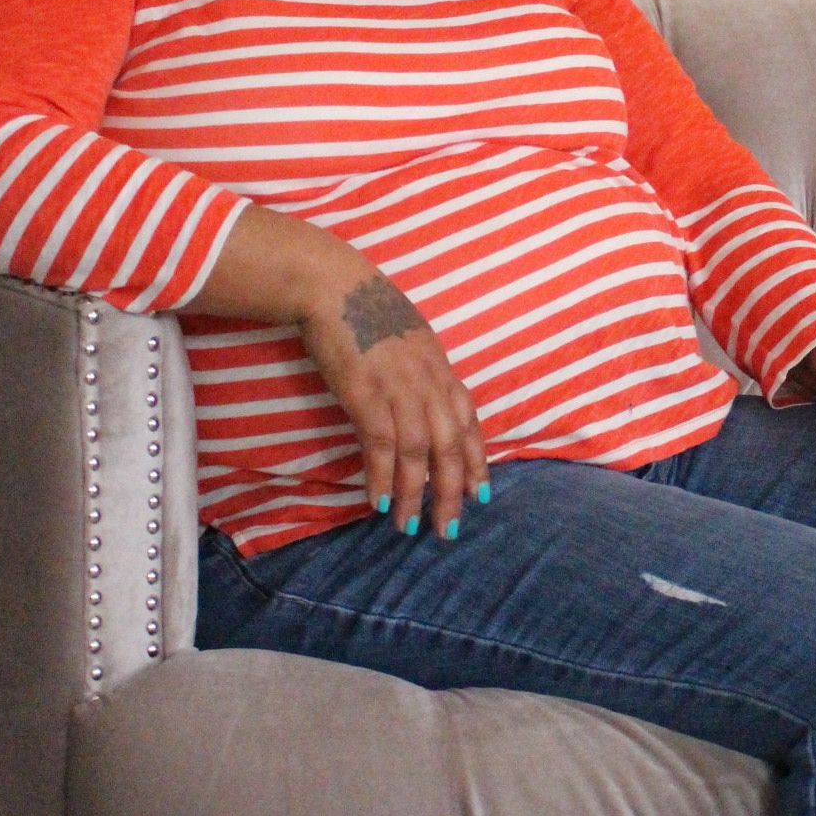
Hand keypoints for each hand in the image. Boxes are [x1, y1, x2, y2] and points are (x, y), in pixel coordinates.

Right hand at [187, 202, 489, 538]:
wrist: (333, 284)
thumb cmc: (366, 308)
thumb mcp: (408, 338)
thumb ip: (420, 370)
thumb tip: (421, 402)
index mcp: (440, 367)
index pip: (469, 421)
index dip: (478, 460)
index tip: (482, 493)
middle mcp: (428, 379)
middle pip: (451, 445)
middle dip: (453, 491)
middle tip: (449, 530)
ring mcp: (398, 386)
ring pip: (419, 451)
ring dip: (416, 495)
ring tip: (410, 529)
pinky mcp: (365, 391)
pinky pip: (381, 443)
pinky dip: (383, 476)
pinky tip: (380, 503)